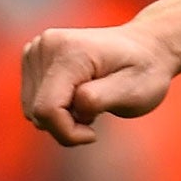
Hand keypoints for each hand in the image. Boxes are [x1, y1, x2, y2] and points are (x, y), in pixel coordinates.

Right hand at [21, 23, 179, 145]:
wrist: (148, 46)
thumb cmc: (146, 71)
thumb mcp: (135, 91)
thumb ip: (100, 99)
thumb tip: (74, 104)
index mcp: (70, 52)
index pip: (48, 109)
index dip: (68, 132)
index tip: (94, 134)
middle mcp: (46, 45)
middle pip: (36, 111)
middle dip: (66, 124)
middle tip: (98, 111)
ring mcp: (35, 49)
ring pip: (32, 109)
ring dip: (61, 116)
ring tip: (91, 99)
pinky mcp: (32, 57)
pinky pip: (33, 100)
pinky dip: (55, 107)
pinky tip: (78, 94)